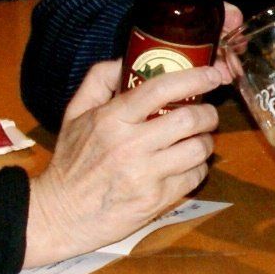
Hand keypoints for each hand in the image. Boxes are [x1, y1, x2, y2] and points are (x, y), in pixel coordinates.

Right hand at [26, 58, 229, 263]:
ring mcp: (144, 175)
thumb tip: (125, 58)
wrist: (62, 215)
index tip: (212, 74)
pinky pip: (194, 177)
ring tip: (198, 139)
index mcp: (111, 119)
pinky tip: (187, 165)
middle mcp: (129, 145)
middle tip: (207, 113)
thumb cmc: (71, 162)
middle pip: (189, 120)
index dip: (194, 78)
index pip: (160, 89)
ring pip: (198, 149)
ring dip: (206, 142)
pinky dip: (198, 168)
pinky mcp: (155, 200)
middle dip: (207, 113)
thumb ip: (98, 80)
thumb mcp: (74, 114)